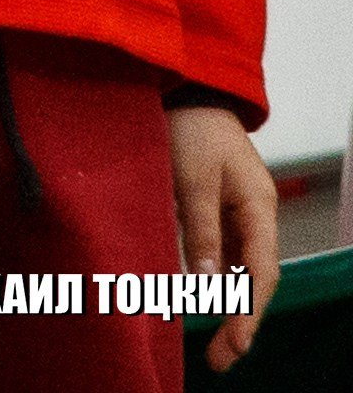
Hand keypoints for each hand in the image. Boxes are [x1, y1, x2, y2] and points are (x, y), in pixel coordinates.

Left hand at [168, 104, 276, 369]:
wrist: (185, 87)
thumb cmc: (190, 126)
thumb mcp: (192, 177)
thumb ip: (201, 228)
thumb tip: (207, 283)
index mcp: (258, 206)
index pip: (260, 272)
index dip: (248, 311)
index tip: (234, 343)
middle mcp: (254, 213)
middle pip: (253, 277)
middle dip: (240, 319)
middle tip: (221, 359)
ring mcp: (238, 210)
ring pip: (238, 268)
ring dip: (227, 304)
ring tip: (213, 344)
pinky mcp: (217, 205)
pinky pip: (222, 251)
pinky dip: (215, 278)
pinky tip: (202, 300)